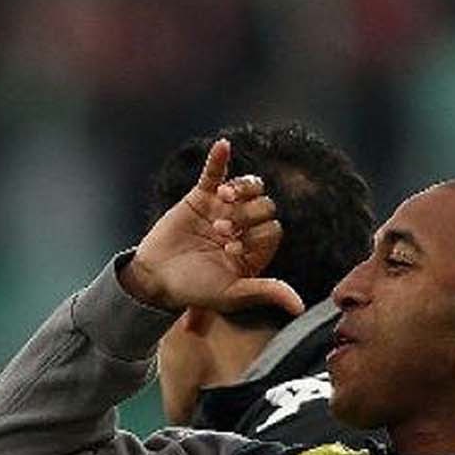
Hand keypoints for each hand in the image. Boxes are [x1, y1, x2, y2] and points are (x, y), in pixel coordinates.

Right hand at [120, 137, 303, 317]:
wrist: (155, 276)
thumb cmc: (194, 289)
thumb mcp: (232, 293)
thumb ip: (266, 291)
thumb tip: (299, 308)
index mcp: (254, 248)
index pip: (272, 229)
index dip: (256, 235)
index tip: (231, 250)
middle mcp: (243, 226)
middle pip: (264, 206)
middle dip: (245, 216)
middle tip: (219, 232)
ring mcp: (223, 208)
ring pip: (246, 187)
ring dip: (239, 191)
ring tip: (221, 201)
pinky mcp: (201, 196)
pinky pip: (215, 172)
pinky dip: (219, 159)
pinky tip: (223, 146)